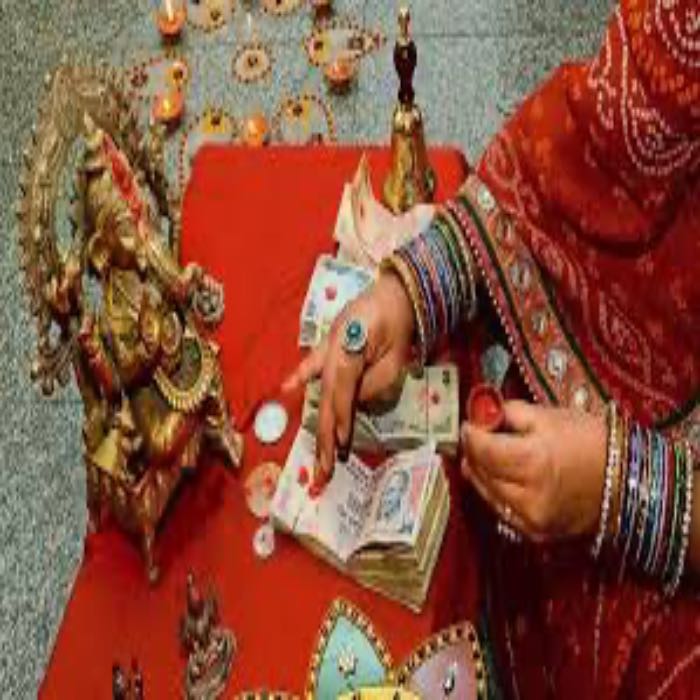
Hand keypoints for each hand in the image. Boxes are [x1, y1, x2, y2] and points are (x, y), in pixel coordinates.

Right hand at [283, 272, 415, 483]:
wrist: (396, 290)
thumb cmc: (401, 322)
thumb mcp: (396, 355)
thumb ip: (375, 381)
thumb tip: (355, 403)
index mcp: (350, 346)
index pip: (343, 389)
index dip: (341, 417)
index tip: (341, 444)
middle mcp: (331, 347)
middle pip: (326, 396)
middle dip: (325, 435)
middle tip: (323, 470)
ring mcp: (327, 345)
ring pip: (319, 389)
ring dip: (317, 423)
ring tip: (317, 456)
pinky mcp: (328, 344)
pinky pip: (312, 363)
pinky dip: (300, 376)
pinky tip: (285, 390)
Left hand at [461, 401, 606, 541]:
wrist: (630, 483)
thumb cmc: (592, 442)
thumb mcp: (551, 416)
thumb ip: (510, 414)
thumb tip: (481, 413)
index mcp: (534, 461)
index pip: (483, 449)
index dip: (471, 434)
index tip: (468, 423)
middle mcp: (529, 495)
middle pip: (481, 472)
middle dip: (473, 451)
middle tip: (473, 435)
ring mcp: (531, 519)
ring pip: (486, 494)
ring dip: (478, 473)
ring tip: (480, 454)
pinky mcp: (535, 534)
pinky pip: (501, 510)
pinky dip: (493, 492)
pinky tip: (495, 476)